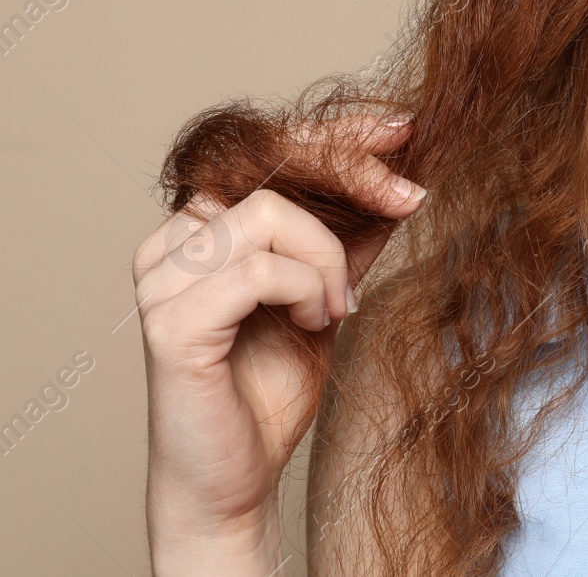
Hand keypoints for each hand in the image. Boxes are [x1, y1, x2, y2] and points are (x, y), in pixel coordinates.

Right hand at [135, 114, 425, 573]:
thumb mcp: (329, 293)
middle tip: (408, 198)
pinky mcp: (169, 321)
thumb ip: (352, 239)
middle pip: (269, 164)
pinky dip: (305, 290)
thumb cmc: (271, 384)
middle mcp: (173, 239)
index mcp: (204, 224)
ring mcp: (162, 277)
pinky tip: (317, 322)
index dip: (337, 132)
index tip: (403, 128)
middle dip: (352, 173)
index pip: (268, 147)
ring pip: (270, 213)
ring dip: (328, 257)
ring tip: (338, 307)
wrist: (237, 477)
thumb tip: (405, 180)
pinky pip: (258, 270)